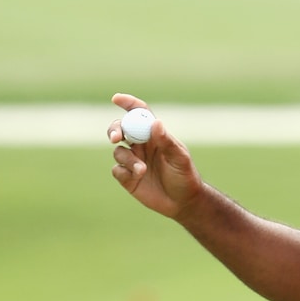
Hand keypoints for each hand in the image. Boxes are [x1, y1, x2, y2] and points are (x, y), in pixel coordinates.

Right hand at [108, 93, 203, 219]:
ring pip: (118, 151)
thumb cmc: (185, 175)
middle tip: (116, 137)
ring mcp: (132, 160)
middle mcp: (141, 144)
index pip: (139, 114)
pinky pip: (116, 170)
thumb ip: (167, 141)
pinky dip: (124, 172)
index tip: (117, 98)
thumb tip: (155, 122)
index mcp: (154, 134)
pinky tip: (137, 178)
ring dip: (128, 159)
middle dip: (114, 129)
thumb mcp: (180, 157)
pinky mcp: (126, 177)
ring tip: (143, 170)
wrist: (182, 202)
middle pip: (120, 129)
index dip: (128, 104)